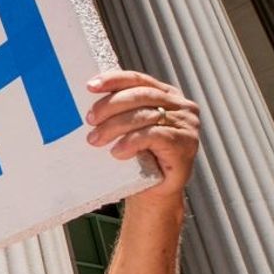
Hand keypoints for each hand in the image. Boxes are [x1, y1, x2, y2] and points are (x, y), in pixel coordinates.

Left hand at [85, 70, 199, 198]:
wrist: (154, 193)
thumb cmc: (138, 159)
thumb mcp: (127, 129)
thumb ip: (119, 112)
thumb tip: (87, 102)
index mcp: (166, 95)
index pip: (138, 80)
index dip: (114, 80)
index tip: (90, 86)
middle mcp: (180, 106)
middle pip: (141, 95)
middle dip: (110, 105)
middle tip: (90, 119)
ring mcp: (186, 125)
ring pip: (145, 115)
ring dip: (115, 126)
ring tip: (96, 139)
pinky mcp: (186, 144)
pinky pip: (154, 136)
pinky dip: (132, 142)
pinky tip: (117, 152)